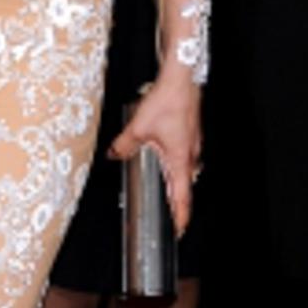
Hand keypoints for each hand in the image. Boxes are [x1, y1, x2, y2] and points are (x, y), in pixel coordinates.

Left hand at [107, 76, 202, 237]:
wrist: (182, 79)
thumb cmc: (168, 101)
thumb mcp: (138, 128)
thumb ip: (124, 145)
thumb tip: (114, 154)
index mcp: (180, 159)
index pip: (182, 195)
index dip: (181, 214)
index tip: (180, 228)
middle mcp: (190, 154)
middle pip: (185, 185)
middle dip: (178, 202)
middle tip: (172, 216)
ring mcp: (192, 143)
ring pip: (184, 170)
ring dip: (176, 182)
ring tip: (168, 194)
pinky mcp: (190, 133)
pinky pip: (183, 156)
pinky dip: (175, 165)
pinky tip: (165, 161)